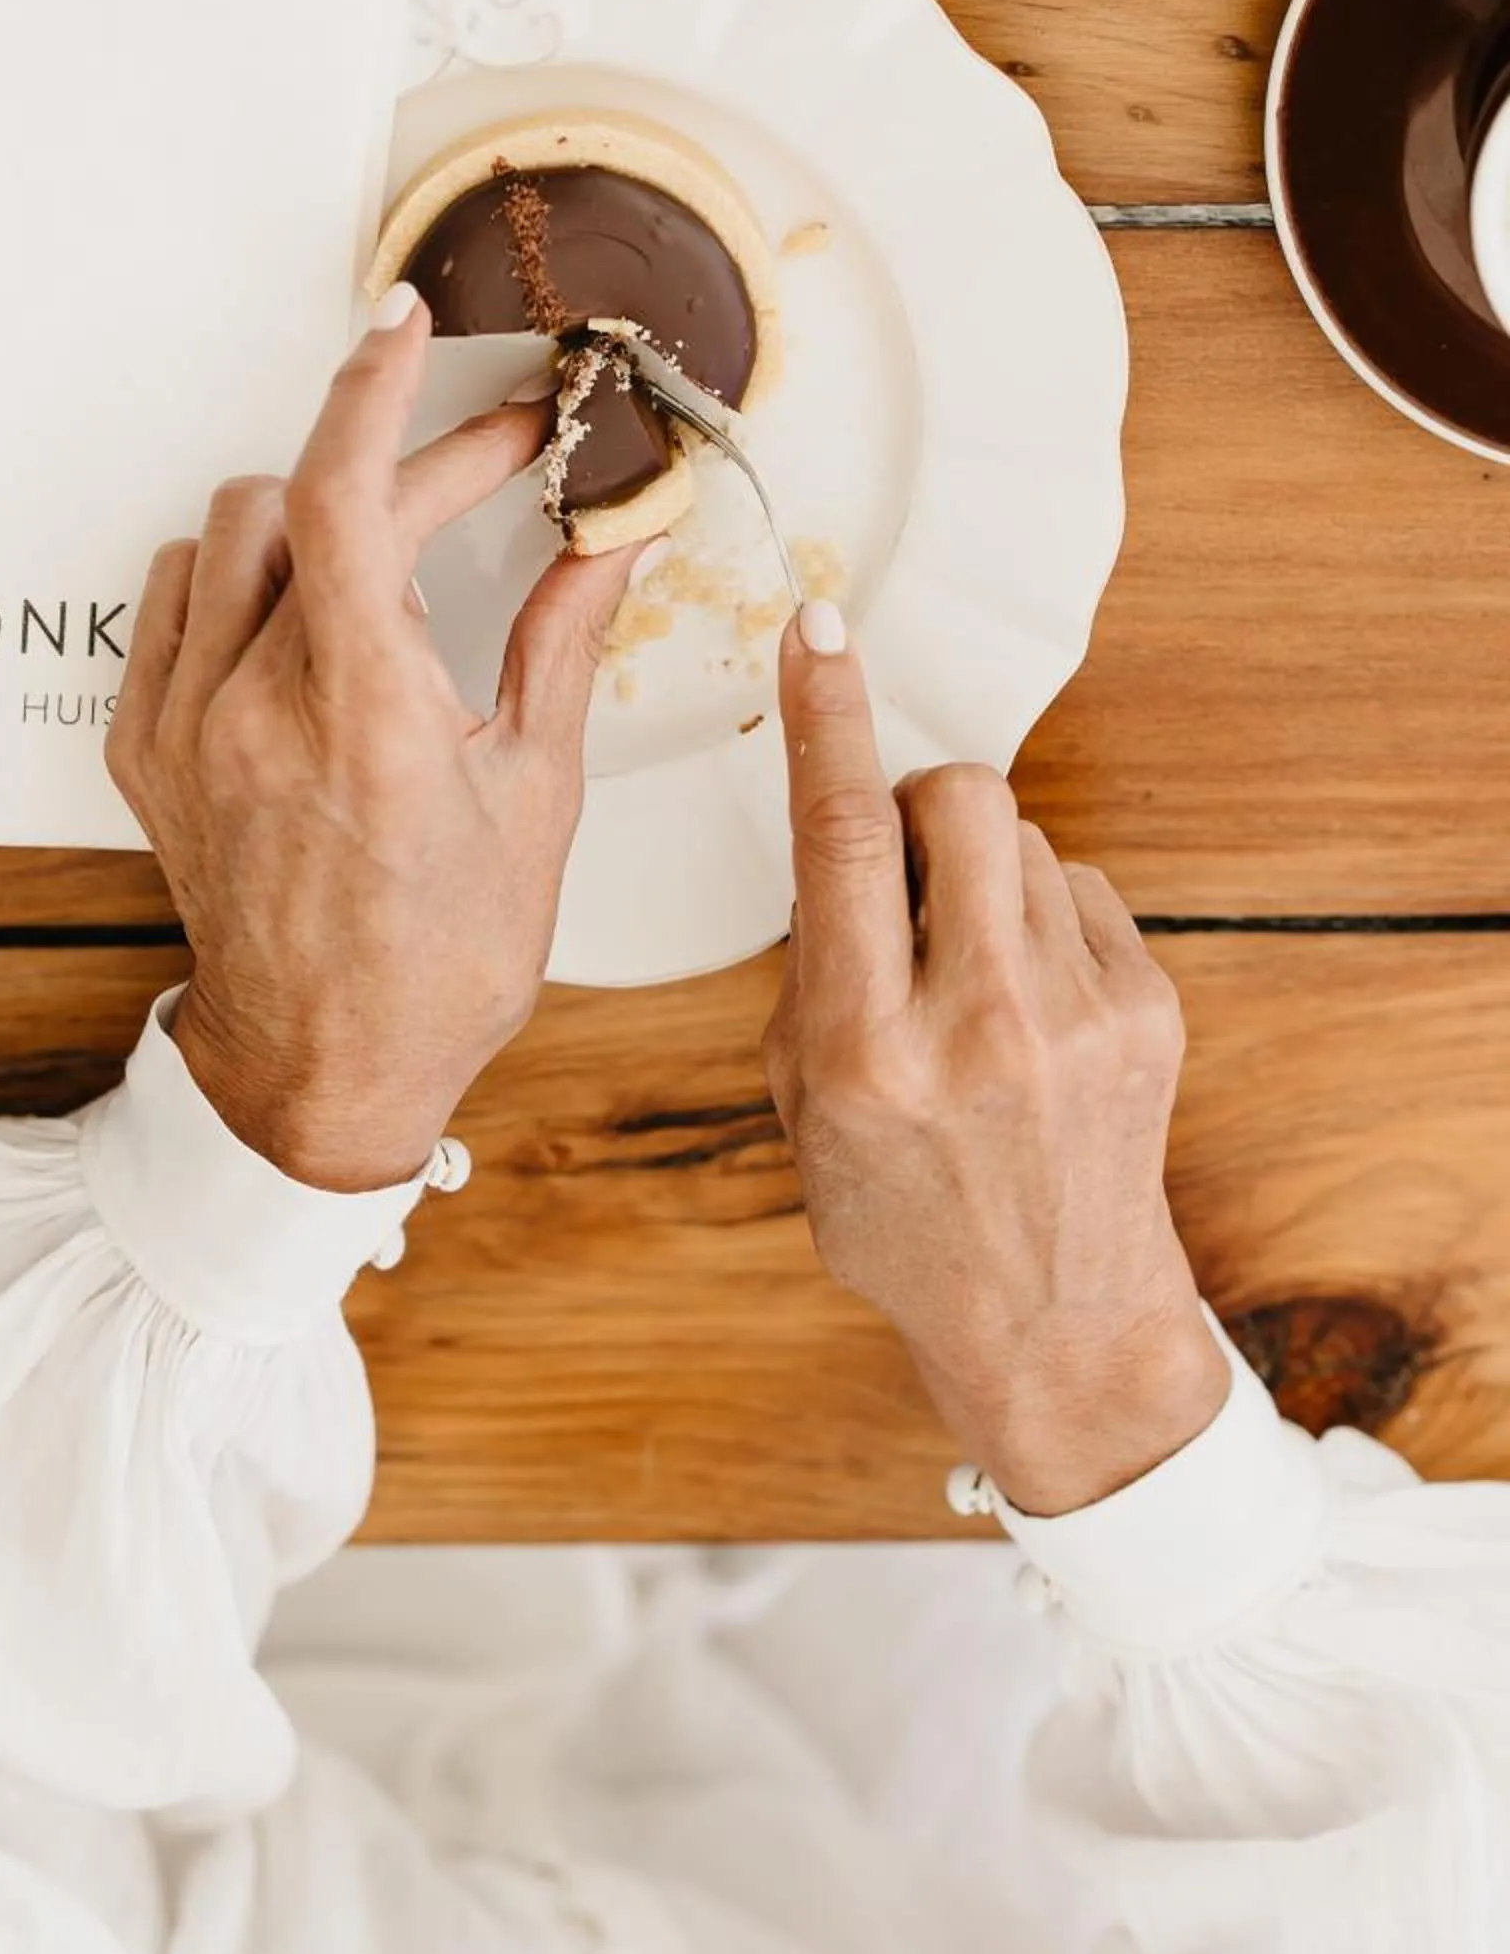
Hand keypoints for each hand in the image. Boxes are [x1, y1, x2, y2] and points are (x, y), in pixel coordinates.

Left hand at [106, 285, 646, 1191]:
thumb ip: (561, 644)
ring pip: (229, 537)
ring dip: (316, 521)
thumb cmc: (443, 955)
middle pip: (305, 502)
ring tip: (396, 566)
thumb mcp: (535, 795)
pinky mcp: (142, 750)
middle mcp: (257, 711)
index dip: (376, 390)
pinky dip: (240, 583)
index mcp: (368, 720)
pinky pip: (175, 602)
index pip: (346, 498)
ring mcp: (184, 729)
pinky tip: (304, 622)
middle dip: (406, 466)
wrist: (325, 1063)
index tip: (407, 326)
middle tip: (491, 469)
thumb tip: (617, 537)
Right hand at [763, 606, 1228, 1515]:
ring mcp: (1076, 1016)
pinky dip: (1041, 922)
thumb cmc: (905, 1218)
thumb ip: (812, 975)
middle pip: (959, 800)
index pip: (843, 843)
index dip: (827, 721)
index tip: (817, 632)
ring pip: (1024, 840)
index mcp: (866, 1049)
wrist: (1055, 1320)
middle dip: (920, 801)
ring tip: (968, 971)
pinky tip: (1028, 1005)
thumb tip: (844, 846)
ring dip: (981, 873)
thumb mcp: (806, 1110)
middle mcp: (976, 1023)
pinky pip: (1082, 894)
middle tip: (902, 870)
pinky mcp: (1147, 1012)